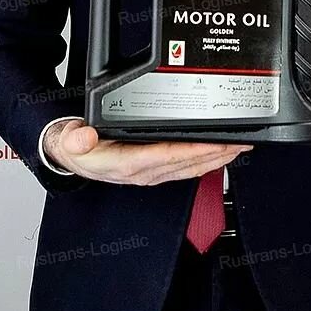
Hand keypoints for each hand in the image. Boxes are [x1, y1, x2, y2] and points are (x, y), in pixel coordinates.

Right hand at [43, 118, 251, 185]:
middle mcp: (142, 171)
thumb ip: (75, 138)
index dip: (191, 151)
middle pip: (186, 164)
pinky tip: (218, 153)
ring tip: (238, 147)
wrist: (71, 157)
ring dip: (216, 159)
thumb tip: (82, 137)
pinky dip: (205, 160)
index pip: (164, 157)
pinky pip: (185, 168)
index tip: (214, 142)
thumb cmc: (76, 147)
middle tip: (240, 142)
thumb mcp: (69, 140)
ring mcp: (151, 173)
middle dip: (215, 154)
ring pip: (190, 168)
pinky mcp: (155, 170)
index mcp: (125, 164)